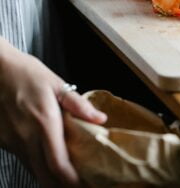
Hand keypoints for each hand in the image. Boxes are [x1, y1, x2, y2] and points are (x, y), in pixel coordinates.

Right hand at [0, 38, 106, 187]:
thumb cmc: (27, 73)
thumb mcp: (57, 84)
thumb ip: (78, 105)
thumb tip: (100, 119)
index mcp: (44, 122)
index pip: (58, 163)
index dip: (71, 181)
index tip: (83, 184)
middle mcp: (26, 136)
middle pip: (44, 175)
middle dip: (60, 186)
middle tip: (76, 184)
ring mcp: (11, 140)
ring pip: (31, 169)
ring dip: (48, 176)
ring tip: (64, 174)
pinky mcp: (2, 140)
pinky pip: (21, 158)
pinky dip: (35, 164)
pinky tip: (44, 157)